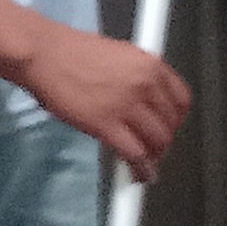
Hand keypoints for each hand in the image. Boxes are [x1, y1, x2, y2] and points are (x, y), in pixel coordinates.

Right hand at [21, 24, 191, 176]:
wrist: (44, 55)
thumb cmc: (71, 51)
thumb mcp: (118, 54)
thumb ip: (137, 76)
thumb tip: (144, 98)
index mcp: (150, 64)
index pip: (181, 99)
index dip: (176, 118)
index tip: (169, 126)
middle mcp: (145, 85)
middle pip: (170, 124)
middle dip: (164, 140)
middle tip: (154, 148)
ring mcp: (127, 106)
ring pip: (156, 141)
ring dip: (154, 157)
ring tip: (146, 164)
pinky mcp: (107, 125)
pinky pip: (135, 154)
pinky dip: (141, 169)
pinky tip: (139, 174)